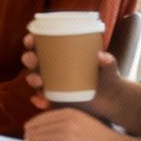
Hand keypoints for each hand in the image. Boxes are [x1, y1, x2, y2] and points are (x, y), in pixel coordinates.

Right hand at [19, 35, 135, 122]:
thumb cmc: (109, 77)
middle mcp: (53, 67)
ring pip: (34, 78)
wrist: (112, 100)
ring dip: (31, 78)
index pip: (42, 44)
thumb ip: (108, 62)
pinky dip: (39, 100)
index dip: (31, 41)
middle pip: (33, 60)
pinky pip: (42, 98)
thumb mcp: (110, 68)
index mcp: (62, 54)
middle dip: (28, 58)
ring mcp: (53, 83)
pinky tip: (41, 100)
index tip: (31, 40)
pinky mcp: (55, 98)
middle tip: (34, 60)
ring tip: (39, 82)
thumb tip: (102, 56)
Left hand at [24, 107, 136, 140]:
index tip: (29, 131)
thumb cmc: (105, 140)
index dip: (33, 126)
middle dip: (31, 136)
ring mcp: (68, 140)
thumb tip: (38, 130)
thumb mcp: (85, 123)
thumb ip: (64, 123)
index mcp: (71, 114)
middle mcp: (67, 124)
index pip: (41, 119)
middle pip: (37, 130)